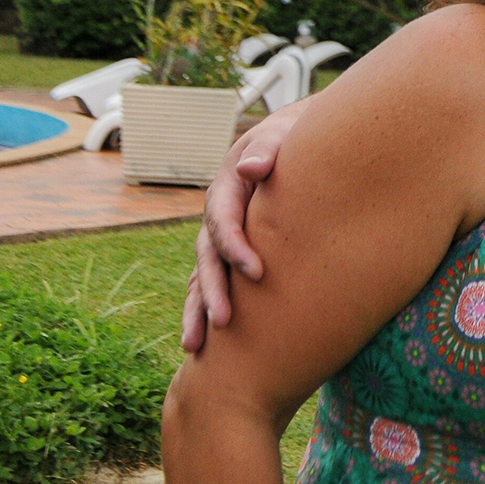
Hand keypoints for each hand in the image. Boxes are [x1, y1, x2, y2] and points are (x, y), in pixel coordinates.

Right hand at [179, 102, 306, 352]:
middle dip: (214, 290)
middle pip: (208, 257)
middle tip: (224, 321)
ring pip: (203, 277)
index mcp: (227, 190)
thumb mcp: (279, 137)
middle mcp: (217, 218)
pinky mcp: (229, 254)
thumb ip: (266, 151)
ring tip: (194, 346)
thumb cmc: (290, 141)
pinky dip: (206, 309)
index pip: (224, 221)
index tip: (257, 273)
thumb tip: (249, 169)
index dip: (235, 246)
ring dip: (198, 310)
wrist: (290, 144)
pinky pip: (213, 283)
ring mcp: (219, 239)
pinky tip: (203, 343)